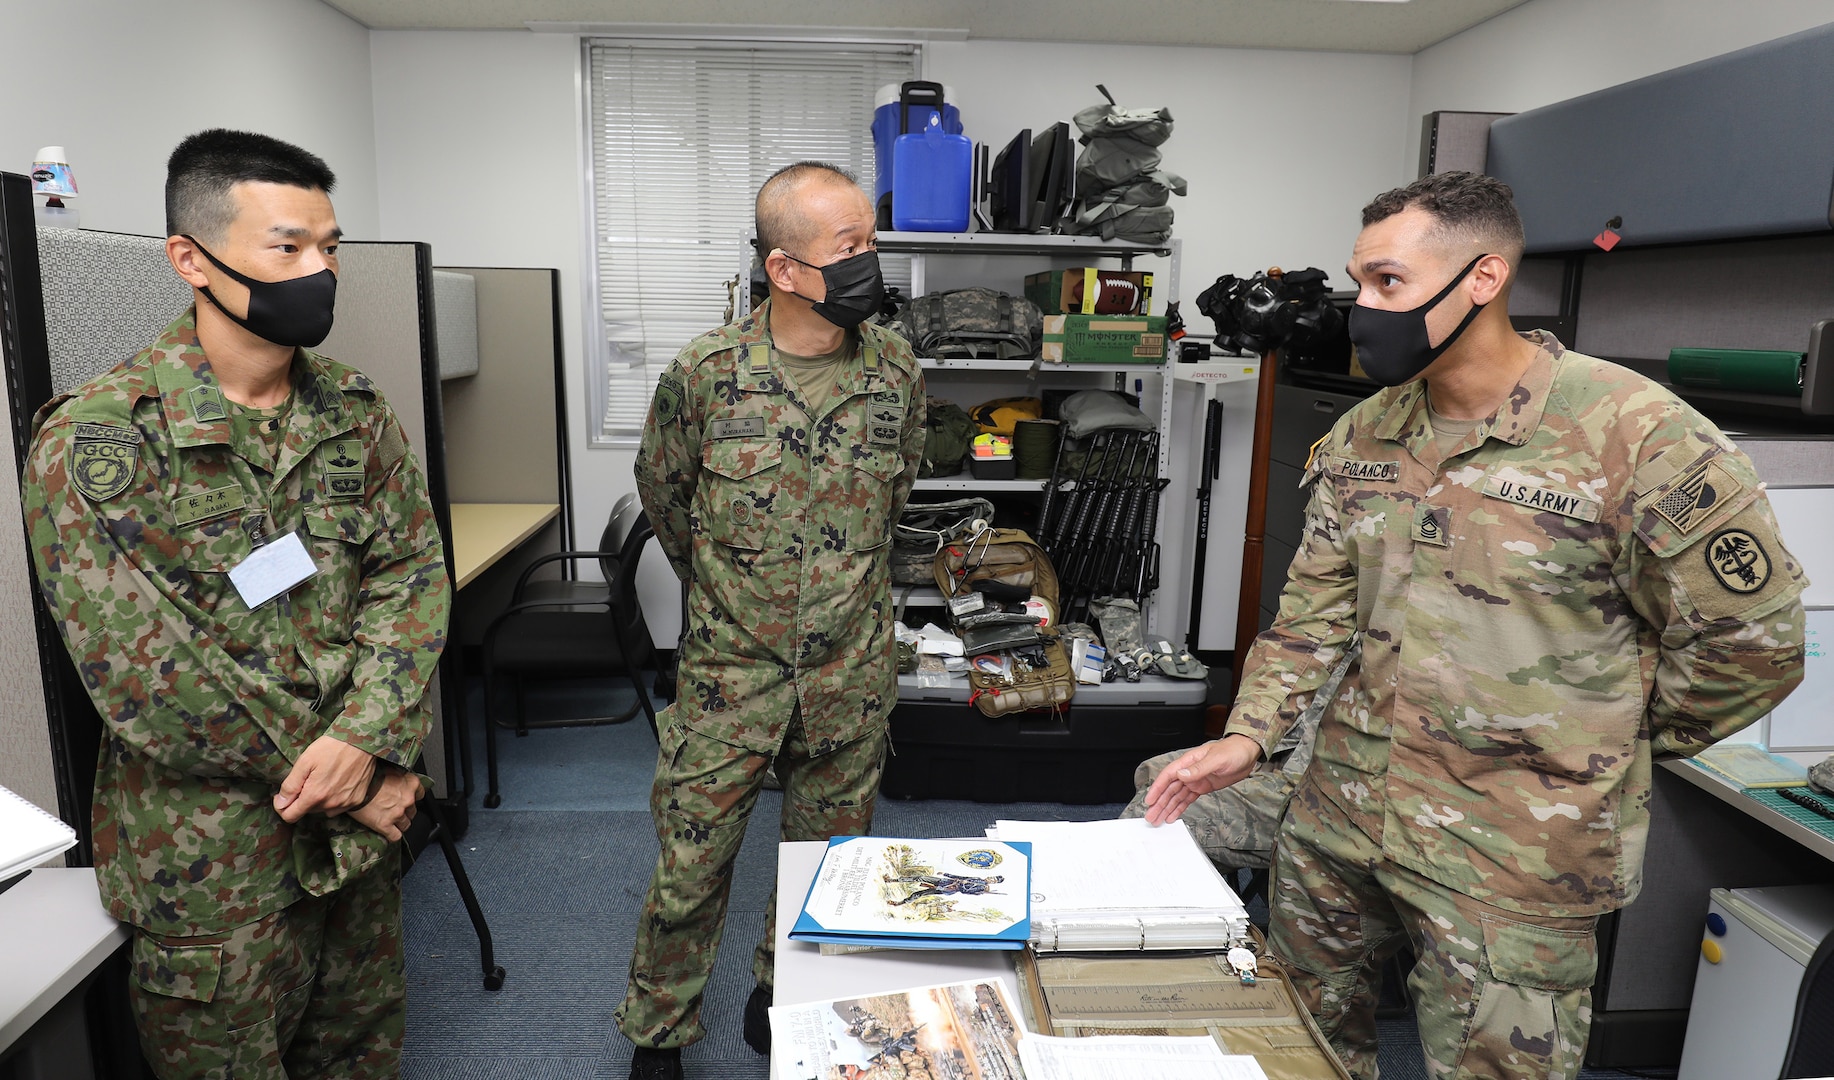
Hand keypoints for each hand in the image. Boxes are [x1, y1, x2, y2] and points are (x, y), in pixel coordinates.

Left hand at [274, 736, 377, 821]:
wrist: (361, 741)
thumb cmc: (331, 747)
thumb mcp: (305, 761)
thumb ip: (290, 785)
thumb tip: (280, 803)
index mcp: (315, 795)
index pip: (290, 816)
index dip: (283, 806)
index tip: (286, 795)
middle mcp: (330, 804)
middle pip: (307, 811)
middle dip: (304, 798)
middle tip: (309, 779)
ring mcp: (345, 803)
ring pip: (323, 809)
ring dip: (320, 799)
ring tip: (324, 779)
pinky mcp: (356, 800)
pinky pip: (339, 807)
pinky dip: (335, 799)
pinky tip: (337, 783)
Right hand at [347, 767, 422, 841]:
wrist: (350, 785)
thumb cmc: (367, 775)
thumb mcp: (388, 768)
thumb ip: (397, 776)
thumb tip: (396, 778)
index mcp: (410, 783)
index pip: (421, 794)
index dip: (413, 797)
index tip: (406, 799)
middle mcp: (407, 799)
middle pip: (412, 811)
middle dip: (405, 812)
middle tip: (394, 810)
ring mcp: (398, 813)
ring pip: (406, 825)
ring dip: (399, 825)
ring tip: (390, 822)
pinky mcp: (385, 825)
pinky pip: (395, 836)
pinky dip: (392, 836)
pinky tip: (387, 833)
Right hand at [1141, 734, 1263, 825]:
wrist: (1247, 754)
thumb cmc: (1233, 751)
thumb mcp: (1217, 759)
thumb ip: (1199, 768)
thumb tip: (1181, 774)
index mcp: (1189, 761)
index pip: (1168, 775)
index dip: (1157, 788)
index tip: (1150, 800)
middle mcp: (1189, 771)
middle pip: (1169, 789)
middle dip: (1159, 803)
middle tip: (1151, 817)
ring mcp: (1195, 780)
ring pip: (1176, 796)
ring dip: (1166, 808)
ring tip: (1158, 820)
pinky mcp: (1202, 787)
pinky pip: (1187, 799)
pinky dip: (1179, 808)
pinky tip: (1172, 816)